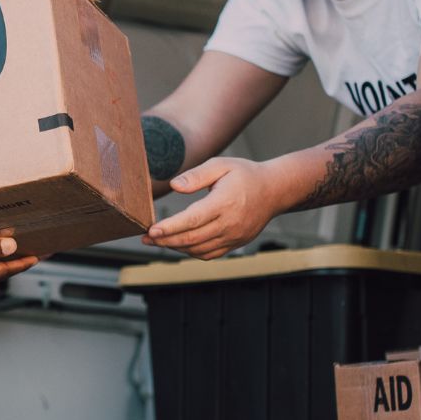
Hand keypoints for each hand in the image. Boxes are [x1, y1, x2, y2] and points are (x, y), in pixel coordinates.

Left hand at [144, 157, 285, 258]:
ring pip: (198, 250)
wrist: (274, 190)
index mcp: (224, 203)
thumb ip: (196, 176)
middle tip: (146, 238)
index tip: (151, 230)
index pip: (192, 220)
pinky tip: (178, 244)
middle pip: (191, 239)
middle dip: (165, 240)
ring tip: (158, 241)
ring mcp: (233, 237)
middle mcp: (229, 224)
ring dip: (175, 247)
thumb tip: (174, 186)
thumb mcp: (221, 165)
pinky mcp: (235, 244)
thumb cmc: (245, 174)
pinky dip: (191, 252)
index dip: (169, 228)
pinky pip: (209, 254)